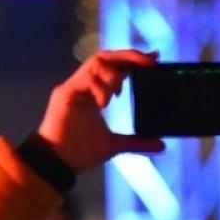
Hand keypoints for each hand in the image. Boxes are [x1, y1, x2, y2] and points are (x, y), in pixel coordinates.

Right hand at [38, 49, 166, 172]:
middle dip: (129, 55)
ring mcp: (74, 87)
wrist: (58, 164)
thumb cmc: (80, 152)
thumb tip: (161, 146)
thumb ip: (138, 143)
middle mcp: (84, 85)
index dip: (133, 59)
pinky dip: (100, 86)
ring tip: (119, 91)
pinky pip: (86, 78)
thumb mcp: (115, 145)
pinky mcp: (65, 93)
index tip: (154, 58)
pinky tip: (104, 102)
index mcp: (95, 92)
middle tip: (148, 61)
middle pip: (106, 57)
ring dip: (113, 73)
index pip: (115, 66)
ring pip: (96, 61)